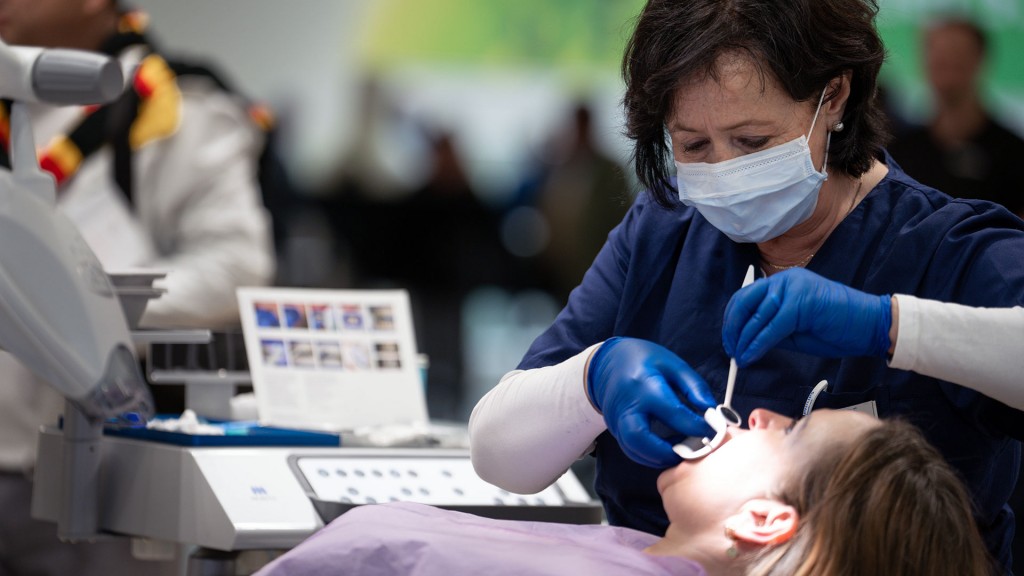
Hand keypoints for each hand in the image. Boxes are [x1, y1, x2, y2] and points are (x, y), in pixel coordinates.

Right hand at [587, 337, 716, 467]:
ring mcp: (616, 420)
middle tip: (691, 452)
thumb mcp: (673, 364)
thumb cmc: (643, 361)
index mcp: (644, 384)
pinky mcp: (614, 430)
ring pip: (633, 450)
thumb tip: (711, 411)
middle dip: (667, 452)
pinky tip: (667, 449)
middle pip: (639, 438)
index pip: (672, 412)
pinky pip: (631, 450)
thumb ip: (694, 387)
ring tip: (681, 451)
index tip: (714, 432)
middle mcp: (626, 405)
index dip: (696, 426)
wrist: (607, 363)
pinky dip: (650, 456)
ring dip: (659, 457)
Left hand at [722, 268, 891, 365]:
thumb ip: (771, 329)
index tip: (730, 341)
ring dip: (743, 340)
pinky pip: (771, 326)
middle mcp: (784, 279)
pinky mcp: (800, 301)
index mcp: (782, 282)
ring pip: (755, 316)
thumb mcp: (795, 329)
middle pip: (744, 302)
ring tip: (740, 358)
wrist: (870, 325)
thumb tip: (746, 342)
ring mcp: (792, 287)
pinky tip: (751, 356)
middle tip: (732, 351)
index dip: (733, 321)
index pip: (746, 297)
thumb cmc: (836, 327)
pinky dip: (757, 344)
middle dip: (733, 329)